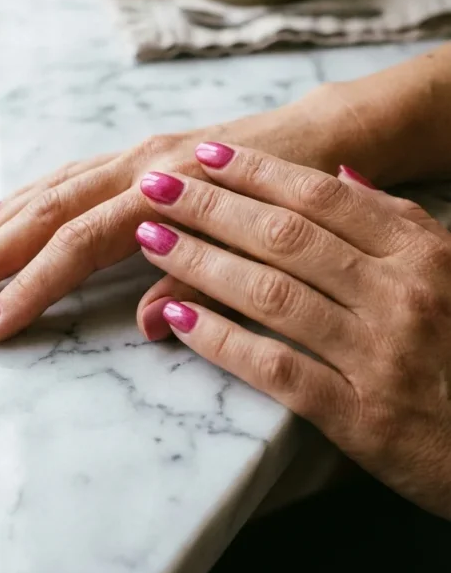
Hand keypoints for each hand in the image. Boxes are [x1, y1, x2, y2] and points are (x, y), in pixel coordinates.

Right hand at [0, 88, 353, 341]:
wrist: (321, 135)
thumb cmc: (301, 194)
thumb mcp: (270, 247)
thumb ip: (206, 280)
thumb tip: (149, 326)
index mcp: (169, 193)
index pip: (78, 247)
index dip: (30, 289)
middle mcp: (140, 167)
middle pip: (46, 215)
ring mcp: (134, 156)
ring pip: (47, 191)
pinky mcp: (136, 154)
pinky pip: (66, 175)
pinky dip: (23, 196)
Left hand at [134, 143, 450, 517]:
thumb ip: (397, 220)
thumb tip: (339, 172)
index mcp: (422, 253)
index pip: (322, 197)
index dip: (256, 172)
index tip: (205, 156)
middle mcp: (399, 295)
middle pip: (286, 236)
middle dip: (211, 206)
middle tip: (155, 187)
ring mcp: (377, 355)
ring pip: (273, 294)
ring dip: (202, 262)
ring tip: (151, 239)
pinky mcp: (359, 416)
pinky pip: (276, 367)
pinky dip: (221, 339)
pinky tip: (177, 317)